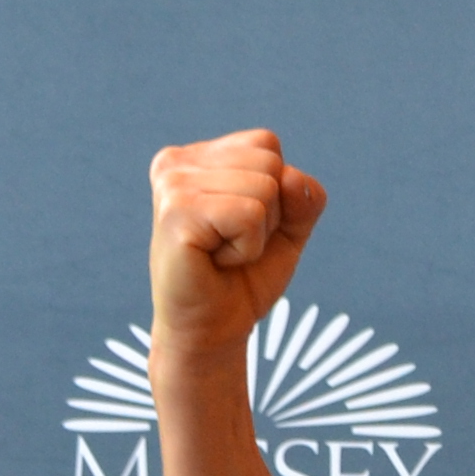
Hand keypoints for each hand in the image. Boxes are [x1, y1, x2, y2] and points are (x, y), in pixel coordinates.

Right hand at [150, 130, 326, 353]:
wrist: (211, 332)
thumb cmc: (242, 278)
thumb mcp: (287, 228)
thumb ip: (302, 196)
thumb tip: (291, 178)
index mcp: (195, 157)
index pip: (267, 144)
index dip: (275, 193)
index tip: (240, 226)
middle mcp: (176, 163)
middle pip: (269, 163)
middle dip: (269, 214)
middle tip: (231, 244)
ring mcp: (172, 186)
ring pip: (265, 188)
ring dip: (257, 234)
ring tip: (222, 253)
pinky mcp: (176, 214)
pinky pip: (250, 215)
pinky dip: (247, 248)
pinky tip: (216, 261)